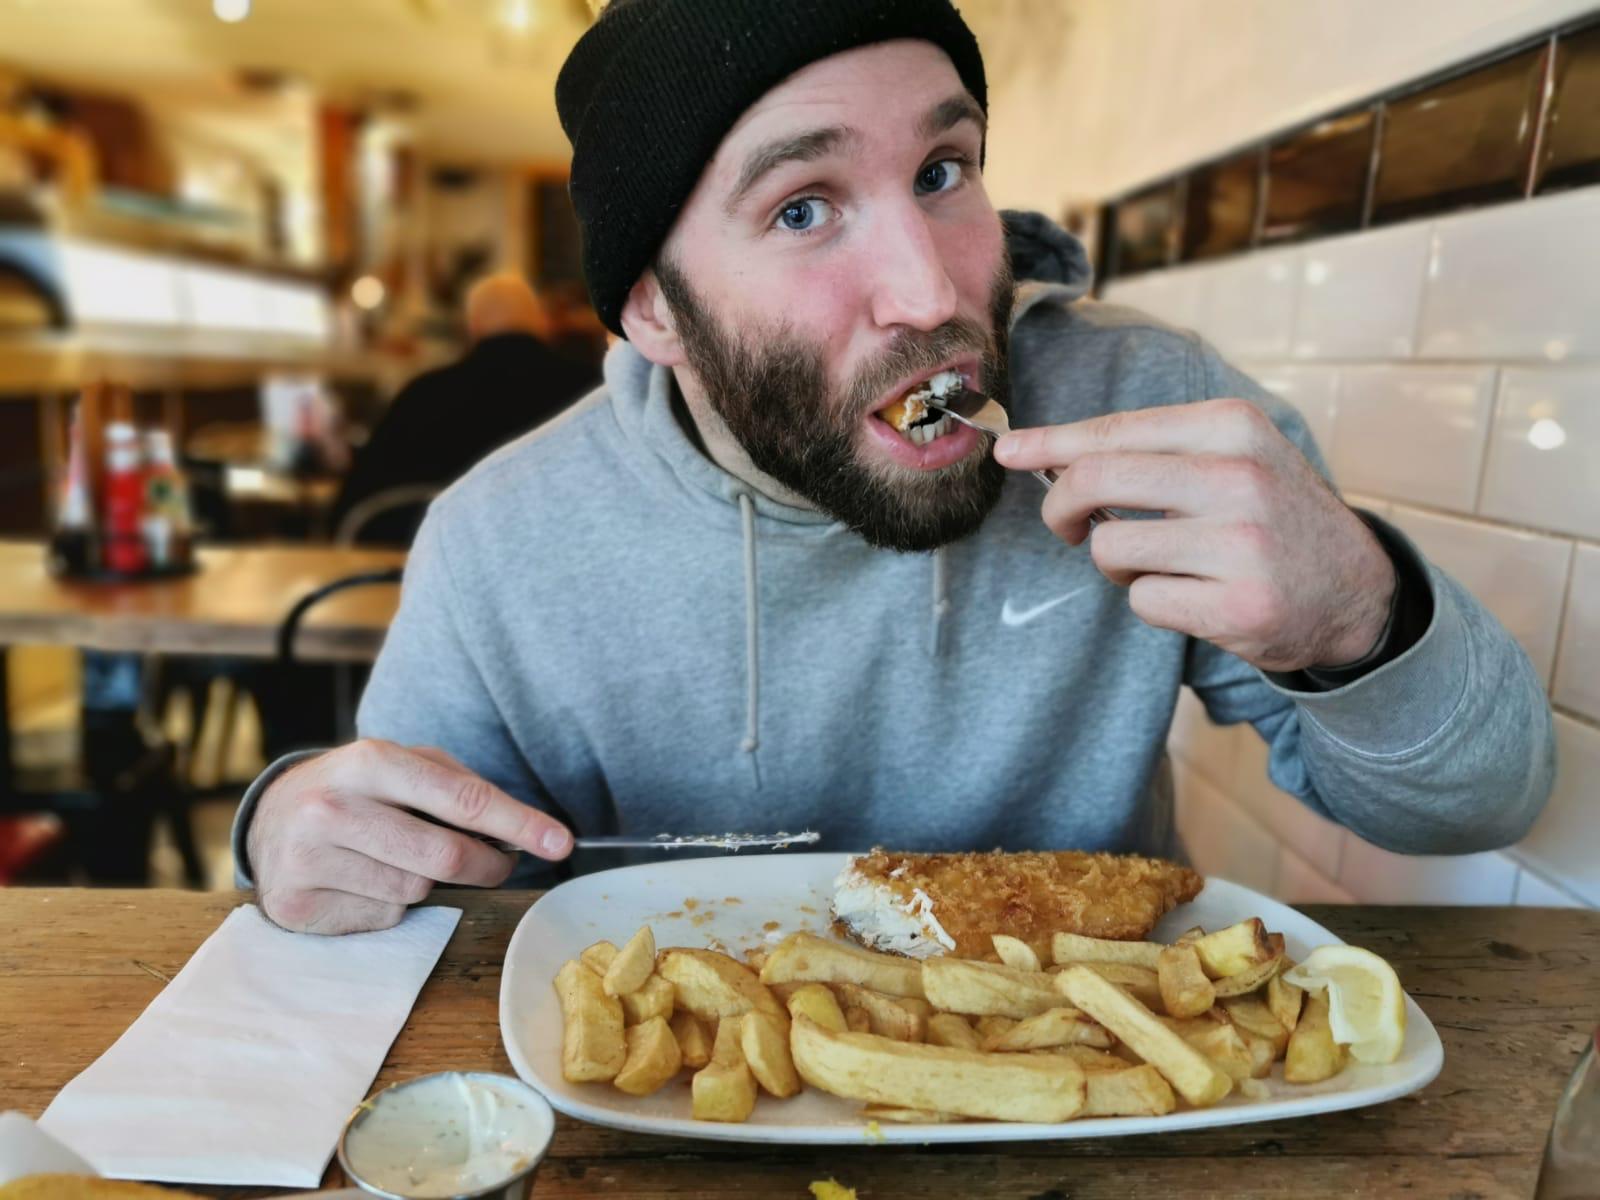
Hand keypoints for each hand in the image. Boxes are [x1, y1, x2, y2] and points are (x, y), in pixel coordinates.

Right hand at [248, 739, 572, 934]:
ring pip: (414, 891)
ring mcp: (309, 857)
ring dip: (427, 884)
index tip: (559, 842)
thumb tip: (523, 831)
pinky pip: (381, 918)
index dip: (518, 824)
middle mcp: (333, 807)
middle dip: (488, 866)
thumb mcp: (402, 766)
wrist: (271, 818)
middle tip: (501, 866)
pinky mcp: (296, 903)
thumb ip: (459, 788)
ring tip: (398, 857)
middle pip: (445, 856)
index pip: (462, 798)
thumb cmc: (358, 791)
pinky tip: (362, 882)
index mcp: (370, 761)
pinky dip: (388, 906)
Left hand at [994, 398, 1395, 672]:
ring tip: (1163, 563)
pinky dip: (1153, 602)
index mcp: (1231, 427)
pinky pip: (1143, 600)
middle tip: (1066, 526)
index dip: (1050, 444)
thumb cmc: (1271, 519)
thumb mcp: (1231, 458)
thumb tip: (1045, 452)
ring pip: (1110, 547)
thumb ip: (1151, 451)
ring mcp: (1241, 543)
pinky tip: (1196, 596)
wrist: (1357, 591)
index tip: (1008, 451)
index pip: (1113, 431)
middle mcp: (1238, 476)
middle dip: (1061, 507)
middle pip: (1094, 481)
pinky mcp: (1239, 604)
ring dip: (1119, 564)